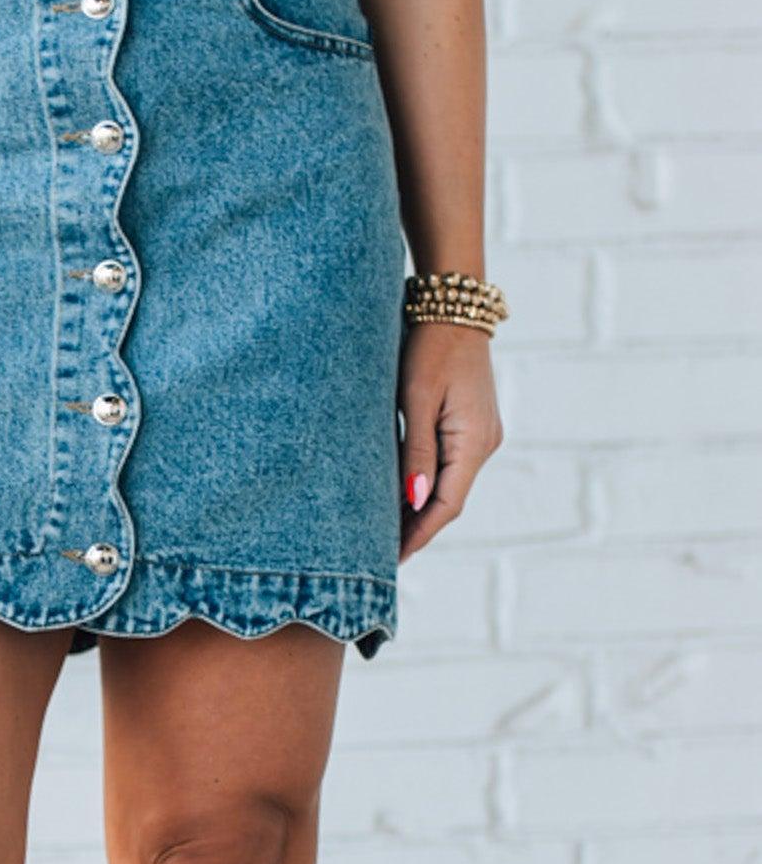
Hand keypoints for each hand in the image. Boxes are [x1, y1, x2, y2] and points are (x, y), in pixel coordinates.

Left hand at [397, 324, 502, 560]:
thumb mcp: (417, 399)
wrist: (453, 306)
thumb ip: (415, 451)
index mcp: (474, 442)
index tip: (391, 558)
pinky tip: (401, 495)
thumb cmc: (430, 347)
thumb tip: (414, 500)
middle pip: (449, 501)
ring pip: (449, 485)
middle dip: (416, 528)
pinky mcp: (470, 425)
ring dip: (419, 509)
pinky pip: (448, 466)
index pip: (446, 505)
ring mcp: (480, 435)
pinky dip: (426, 485)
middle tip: (379, 553)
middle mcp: (483, 443)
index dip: (419, 534)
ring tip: (384, 531)